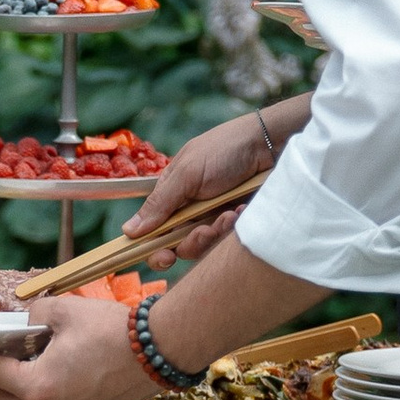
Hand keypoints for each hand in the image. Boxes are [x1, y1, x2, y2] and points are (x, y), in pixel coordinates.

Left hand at [0, 290, 140, 399]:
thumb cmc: (112, 329)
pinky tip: (53, 366)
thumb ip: (30, 318)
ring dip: (19, 385)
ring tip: (28, 356)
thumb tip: (18, 324)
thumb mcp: (62, 311)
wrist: (160, 350)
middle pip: (2, 399)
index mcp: (38, 386)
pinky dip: (43, 390)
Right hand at [128, 104, 291, 251]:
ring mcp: (214, 215)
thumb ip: (160, 204)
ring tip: (230, 212)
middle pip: (179, 245)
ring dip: (215, 232)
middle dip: (191, 243)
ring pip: (205, 245)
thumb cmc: (226, 149)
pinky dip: (234, 227)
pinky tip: (243, 209)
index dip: (154, 248)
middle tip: (203, 233)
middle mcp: (190, 209)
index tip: (164, 257)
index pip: (154, 230)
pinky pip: (228, 239)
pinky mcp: (236, 221)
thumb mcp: (188, 173)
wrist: (271, 142)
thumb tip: (128, 231)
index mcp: (172, 195)